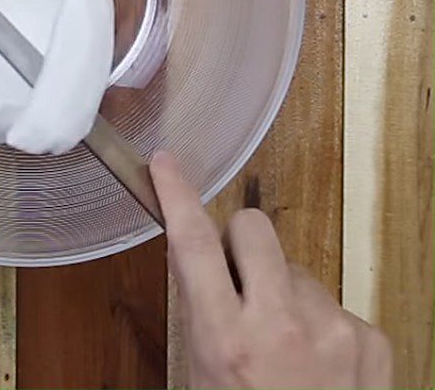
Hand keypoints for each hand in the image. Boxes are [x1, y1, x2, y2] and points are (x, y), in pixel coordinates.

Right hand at [150, 152, 392, 388]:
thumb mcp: (204, 371)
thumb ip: (202, 308)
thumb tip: (198, 249)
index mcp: (226, 339)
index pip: (193, 245)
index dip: (177, 196)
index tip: (166, 165)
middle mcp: (280, 327)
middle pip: (253, 227)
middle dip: (243, 244)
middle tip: (241, 282)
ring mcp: (331, 330)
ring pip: (295, 265)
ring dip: (285, 291)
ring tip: (286, 344)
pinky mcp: (368, 339)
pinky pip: (333, 300)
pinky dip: (321, 322)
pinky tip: (318, 362)